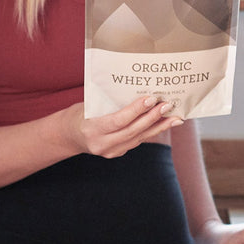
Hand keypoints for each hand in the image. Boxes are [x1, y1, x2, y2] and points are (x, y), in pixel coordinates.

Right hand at [66, 96, 183, 157]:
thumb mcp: (90, 105)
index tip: (152, 99)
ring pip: (138, 138)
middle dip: (153, 118)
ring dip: (158, 127)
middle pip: (132, 131)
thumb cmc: (79, 114)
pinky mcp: (116, 153)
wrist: (68, 135)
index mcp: (92, 129)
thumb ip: (111, 102)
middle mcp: (101, 144)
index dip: (137, 110)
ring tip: (175, 117)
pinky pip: (137, 141)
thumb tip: (138, 90)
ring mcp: (109, 152)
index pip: (119, 120)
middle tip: (168, 105)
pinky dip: (151, 131)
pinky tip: (164, 123)